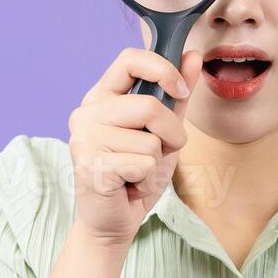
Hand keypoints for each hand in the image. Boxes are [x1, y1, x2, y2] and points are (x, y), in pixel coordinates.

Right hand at [67, 46, 203, 246]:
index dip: (163, 69)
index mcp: (102, 97)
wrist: (113, 221)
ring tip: (137, 173)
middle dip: (170, 135)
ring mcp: (84, 137)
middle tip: (156, 154)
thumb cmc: (136, 174)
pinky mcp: (89, 163)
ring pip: (150, 139)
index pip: (130, 59)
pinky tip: (129, 186)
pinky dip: (147, 179)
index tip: (180, 91)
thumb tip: (193, 55)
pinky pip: (143, 163)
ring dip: (157, 162)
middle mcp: (87, 112)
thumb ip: (176, 96)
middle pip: (150, 106)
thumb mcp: (164, 131)